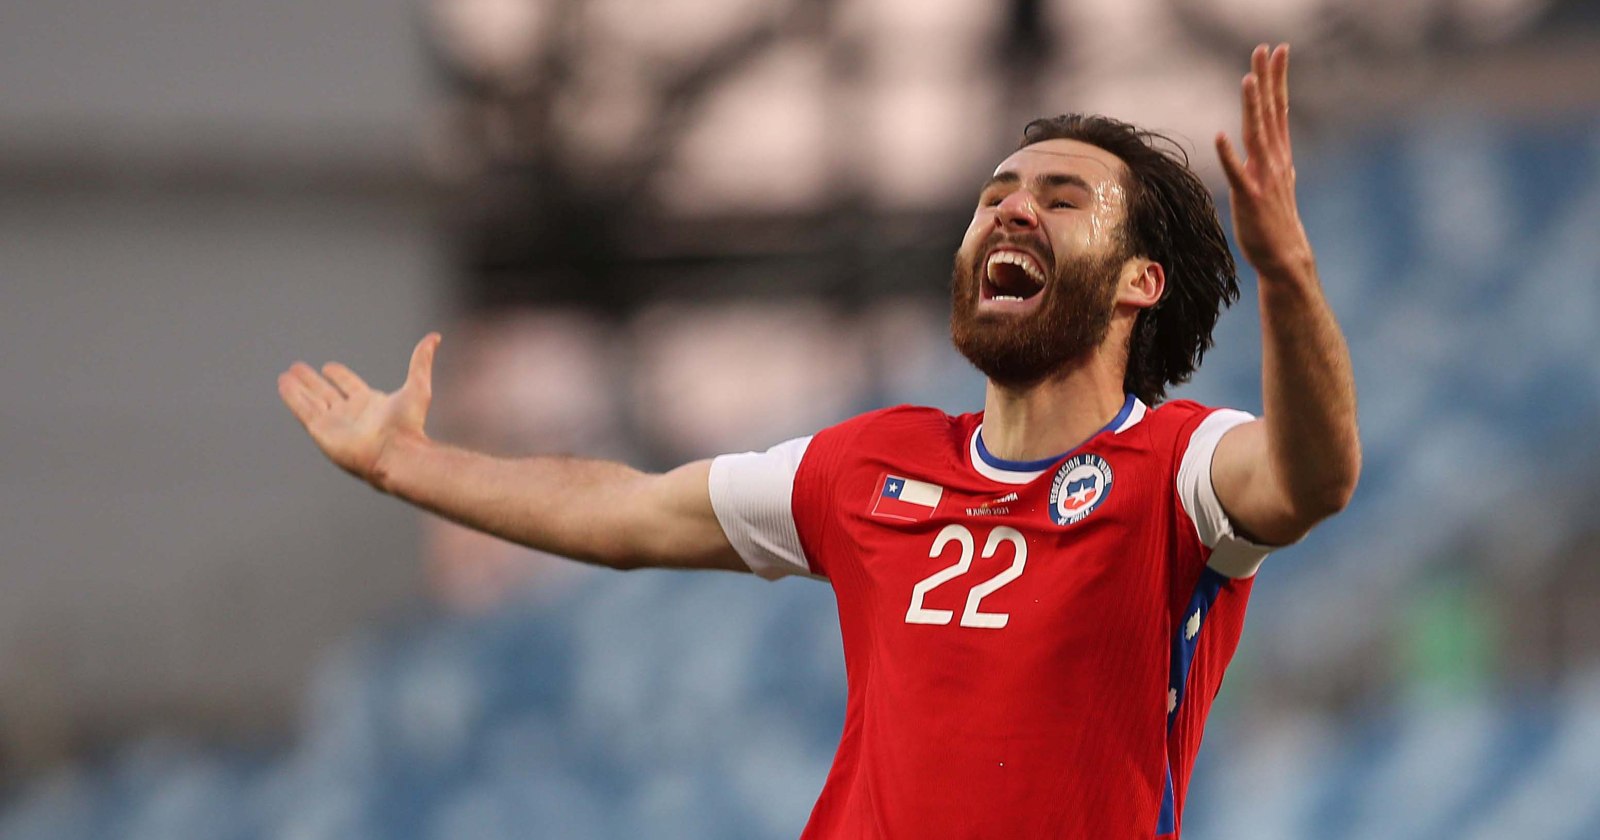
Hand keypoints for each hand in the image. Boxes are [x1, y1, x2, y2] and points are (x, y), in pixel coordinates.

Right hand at [277, 333, 440, 486]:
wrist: (397, 453)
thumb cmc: (409, 425)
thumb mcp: (417, 386)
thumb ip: (421, 361)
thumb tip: (435, 337)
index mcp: (371, 405)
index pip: (349, 386)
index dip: (339, 376)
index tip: (328, 367)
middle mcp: (351, 414)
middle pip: (326, 393)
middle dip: (312, 381)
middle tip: (297, 368)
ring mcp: (335, 423)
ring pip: (312, 401)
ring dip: (298, 388)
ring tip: (285, 375)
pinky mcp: (322, 431)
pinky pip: (303, 410)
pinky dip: (293, 397)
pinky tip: (283, 384)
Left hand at [1216, 44, 1314, 281]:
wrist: (1285, 257)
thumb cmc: (1275, 221)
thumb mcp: (1275, 181)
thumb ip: (1270, 156)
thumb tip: (1265, 138)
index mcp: (1278, 155)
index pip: (1279, 108)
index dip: (1277, 79)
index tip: (1276, 50)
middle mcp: (1274, 161)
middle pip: (1270, 112)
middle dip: (1267, 80)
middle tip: (1265, 49)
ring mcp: (1263, 179)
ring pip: (1256, 135)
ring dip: (1252, 108)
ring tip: (1247, 80)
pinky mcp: (1249, 198)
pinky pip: (1236, 173)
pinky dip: (1228, 155)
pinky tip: (1219, 136)